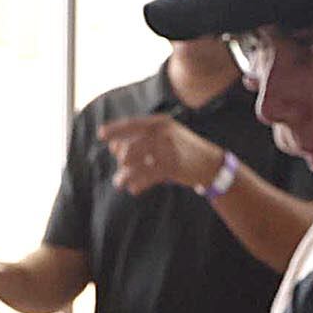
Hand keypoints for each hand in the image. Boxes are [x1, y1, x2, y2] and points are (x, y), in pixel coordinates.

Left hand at [100, 112, 224, 196]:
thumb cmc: (184, 151)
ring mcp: (168, 150)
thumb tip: (116, 148)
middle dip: (122, 158)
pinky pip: (147, 176)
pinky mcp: (172, 167)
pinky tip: (133, 189)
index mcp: (161, 123)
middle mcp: (163, 133)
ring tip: (120, 183)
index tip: (101, 135)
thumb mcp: (167, 137)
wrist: (211, 163)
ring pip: (136, 163)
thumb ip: (144, 140)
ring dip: (125, 175)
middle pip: (131, 146)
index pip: (132, 124)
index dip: (115, 129)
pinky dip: (138, 184)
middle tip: (122, 167)